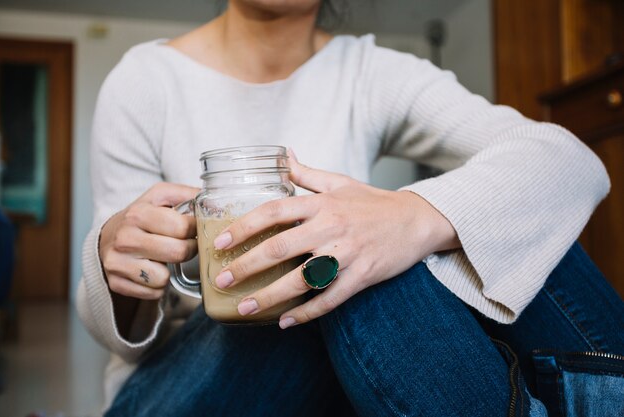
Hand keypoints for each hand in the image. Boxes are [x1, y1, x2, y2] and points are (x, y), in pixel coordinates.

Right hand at [100, 183, 199, 299]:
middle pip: (177, 253)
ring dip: (170, 271)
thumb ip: (188, 194)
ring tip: (164, 259)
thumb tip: (216, 202)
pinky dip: (157, 285)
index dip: (195, 229)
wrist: (107, 239)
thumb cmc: (141, 218)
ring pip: (164, 278)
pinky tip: (152, 271)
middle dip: (188, 250)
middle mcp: (125, 238)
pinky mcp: (116, 283)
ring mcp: (117, 262)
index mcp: (138, 213)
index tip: (194, 229)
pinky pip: (153, 292)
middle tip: (184, 245)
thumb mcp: (160, 197)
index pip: (182, 227)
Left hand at [213, 150, 459, 327]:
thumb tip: (283, 156)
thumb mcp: (340, 182)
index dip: (243, 227)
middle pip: (279, 248)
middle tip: (222, 280)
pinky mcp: (362, 276)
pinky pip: (330, 299)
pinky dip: (307, 313)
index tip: (220, 243)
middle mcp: (331, 227)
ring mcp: (347, 254)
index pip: (273, 212)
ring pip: (301, 279)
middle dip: (246, 266)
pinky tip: (285, 321)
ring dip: (270, 296)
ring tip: (245, 307)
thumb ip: (306, 174)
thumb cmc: (374, 202)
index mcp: (322, 204)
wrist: (417, 220)